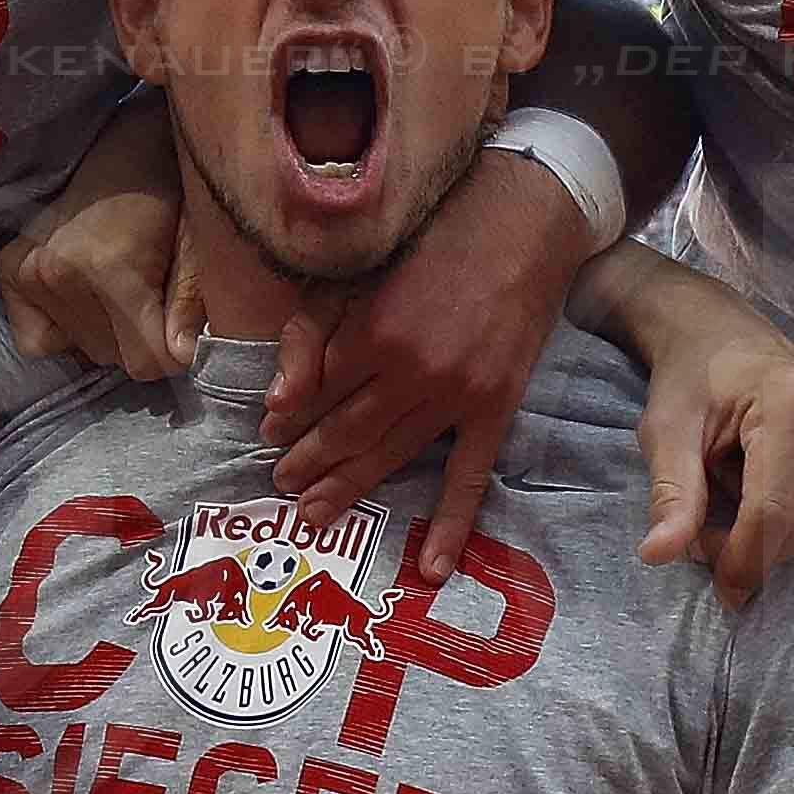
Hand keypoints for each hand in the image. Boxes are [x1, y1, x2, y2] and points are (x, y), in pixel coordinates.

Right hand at [3, 102, 196, 377]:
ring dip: (108, 330)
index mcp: (107, 265)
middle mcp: (55, 272)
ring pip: (84, 349)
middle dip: (140, 336)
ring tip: (119, 282)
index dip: (172, 350)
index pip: (144, 361)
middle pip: (114, 357)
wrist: (125, 142)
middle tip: (150, 286)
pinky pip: (38, 341)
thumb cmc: (171, 190)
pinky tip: (84, 293)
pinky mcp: (8, 272)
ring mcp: (25, 272)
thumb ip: (191, 303)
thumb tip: (182, 358)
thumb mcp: (199, 242)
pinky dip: (66, 329)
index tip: (181, 322)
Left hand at [270, 155, 589, 574]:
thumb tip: (279, 401)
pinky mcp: (494, 408)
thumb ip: (313, 331)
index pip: (316, 395)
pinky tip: (433, 567)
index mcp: (371, 332)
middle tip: (281, 488)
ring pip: (391, 456)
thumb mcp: (362, 268)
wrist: (523, 225)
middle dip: (308, 464)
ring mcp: (456, 395)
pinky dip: (451, 524)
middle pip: (346, 433)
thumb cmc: (436, 238)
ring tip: (314, 515)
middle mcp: (411, 371)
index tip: (270, 436)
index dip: (289, 420)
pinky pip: (469, 476)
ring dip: (348, 488)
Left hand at [604, 255, 793, 606]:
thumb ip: (670, 494)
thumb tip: (658, 555)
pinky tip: (773, 477)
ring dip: (774, 530)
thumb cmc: (690, 379)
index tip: (723, 590)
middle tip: (709, 528)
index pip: (774, 509)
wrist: (724, 332)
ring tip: (739, 487)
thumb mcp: (665, 432)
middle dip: (753, 546)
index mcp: (792, 400)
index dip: (744, 559)